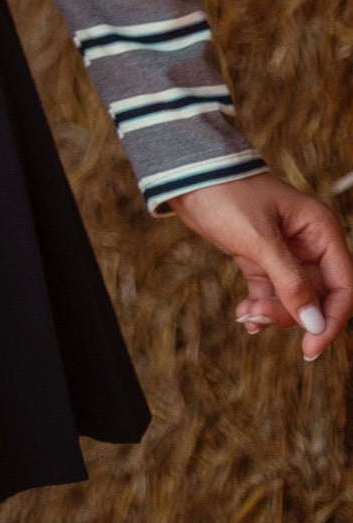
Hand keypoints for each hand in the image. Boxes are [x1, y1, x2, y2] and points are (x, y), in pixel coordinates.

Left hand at [171, 172, 352, 359]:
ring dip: (272, 312)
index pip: (343, 287)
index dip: (331, 320)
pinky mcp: (260, 258)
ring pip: (292, 299)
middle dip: (291, 315)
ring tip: (245, 314)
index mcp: (321, 231)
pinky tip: (243, 315)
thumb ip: (289, 283)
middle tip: (258, 317)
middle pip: (317, 297)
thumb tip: (316, 325)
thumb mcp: (259, 240)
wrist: (186, 175)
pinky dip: (260, 307)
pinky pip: (270, 293)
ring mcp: (285, 252)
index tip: (310, 348)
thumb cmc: (227, 195)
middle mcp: (309, 243)